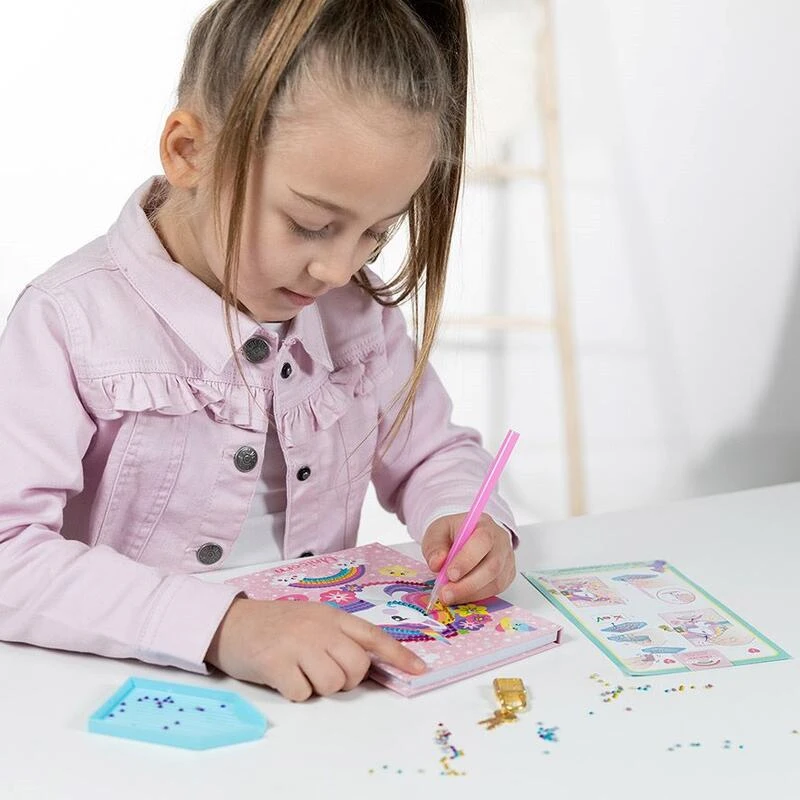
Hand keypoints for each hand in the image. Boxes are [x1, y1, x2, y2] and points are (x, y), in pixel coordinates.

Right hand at [205, 598, 425, 700]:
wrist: (231, 622)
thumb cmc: (274, 624)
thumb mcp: (311, 619)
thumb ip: (337, 636)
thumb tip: (365, 666)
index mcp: (331, 616)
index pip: (372, 635)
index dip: (398, 654)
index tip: (419, 669)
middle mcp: (319, 627)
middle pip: (356, 667)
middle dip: (347, 679)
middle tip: (324, 672)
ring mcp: (298, 644)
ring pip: (333, 683)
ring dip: (318, 686)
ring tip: (300, 671)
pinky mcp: (277, 663)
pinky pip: (303, 694)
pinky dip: (295, 692)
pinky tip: (282, 676)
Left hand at [421, 513, 515, 605]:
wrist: (468, 536)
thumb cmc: (454, 533)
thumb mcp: (438, 532)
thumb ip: (435, 546)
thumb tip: (437, 563)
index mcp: (484, 525)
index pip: (482, 541)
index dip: (467, 559)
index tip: (449, 574)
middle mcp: (500, 542)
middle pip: (492, 565)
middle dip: (467, 584)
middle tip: (446, 593)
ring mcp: (507, 560)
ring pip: (495, 582)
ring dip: (470, 593)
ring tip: (449, 596)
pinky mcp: (507, 576)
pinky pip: (496, 590)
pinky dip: (476, 596)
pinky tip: (460, 596)